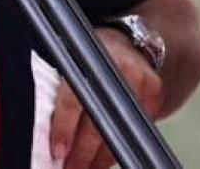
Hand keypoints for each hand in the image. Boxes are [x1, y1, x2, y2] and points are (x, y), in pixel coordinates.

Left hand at [50, 27, 164, 168]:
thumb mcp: (73, 61)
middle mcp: (116, 67)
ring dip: (99, 158)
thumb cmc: (93, 55)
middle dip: (82, 154)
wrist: (129, 43)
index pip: (74, 98)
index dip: (64, 128)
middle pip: (98, 122)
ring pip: (119, 131)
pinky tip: (104, 159)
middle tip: (70, 168)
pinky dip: (118, 148)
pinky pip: (135, 131)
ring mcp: (139, 80)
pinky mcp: (155, 93)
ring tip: (85, 168)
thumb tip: (45, 135)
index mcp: (87, 57)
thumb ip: (61, 90)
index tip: (57, 152)